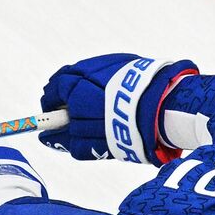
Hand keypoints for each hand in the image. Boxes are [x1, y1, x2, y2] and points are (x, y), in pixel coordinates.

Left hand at [38, 53, 195, 165]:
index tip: (51, 96)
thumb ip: (89, 70)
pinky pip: (77, 148)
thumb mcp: (114, 65)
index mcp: (83, 83)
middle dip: (54, 113)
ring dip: (60, 132)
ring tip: (51, 135)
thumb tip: (67, 78)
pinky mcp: (99, 146)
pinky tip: (70, 143)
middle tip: (52, 115)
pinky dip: (73, 145)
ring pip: (66, 132)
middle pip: (58, 111)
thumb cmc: (142, 80)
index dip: (52, 93)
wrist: (163, 106)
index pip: (57, 87)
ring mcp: (89, 127)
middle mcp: (81, 105)